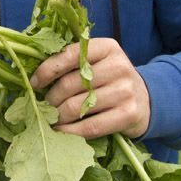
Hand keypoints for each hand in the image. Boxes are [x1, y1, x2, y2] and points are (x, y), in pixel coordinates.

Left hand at [30, 38, 151, 139]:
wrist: (147, 100)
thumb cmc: (111, 80)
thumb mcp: (98, 62)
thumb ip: (73, 62)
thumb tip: (34, 75)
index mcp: (107, 47)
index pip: (70, 54)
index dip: (47, 70)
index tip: (34, 83)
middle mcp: (118, 66)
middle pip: (70, 84)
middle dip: (50, 99)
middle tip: (41, 107)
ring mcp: (125, 91)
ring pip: (77, 107)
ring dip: (57, 116)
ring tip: (49, 119)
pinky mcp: (128, 114)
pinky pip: (90, 126)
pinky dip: (70, 132)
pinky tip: (61, 132)